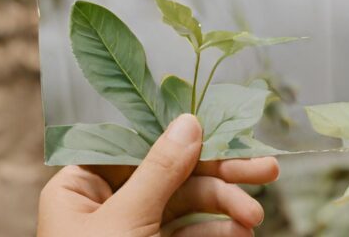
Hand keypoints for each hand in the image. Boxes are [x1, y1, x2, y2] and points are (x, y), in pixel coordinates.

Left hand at [37, 114, 278, 236]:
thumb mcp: (127, 221)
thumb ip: (160, 172)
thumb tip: (188, 123)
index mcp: (79, 190)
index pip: (136, 147)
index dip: (181, 138)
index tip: (224, 131)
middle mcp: (106, 206)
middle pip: (172, 174)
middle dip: (220, 176)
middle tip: (268, 169)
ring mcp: (134, 233)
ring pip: (189, 206)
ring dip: (226, 208)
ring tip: (255, 217)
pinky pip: (192, 236)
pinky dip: (218, 233)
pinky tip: (241, 233)